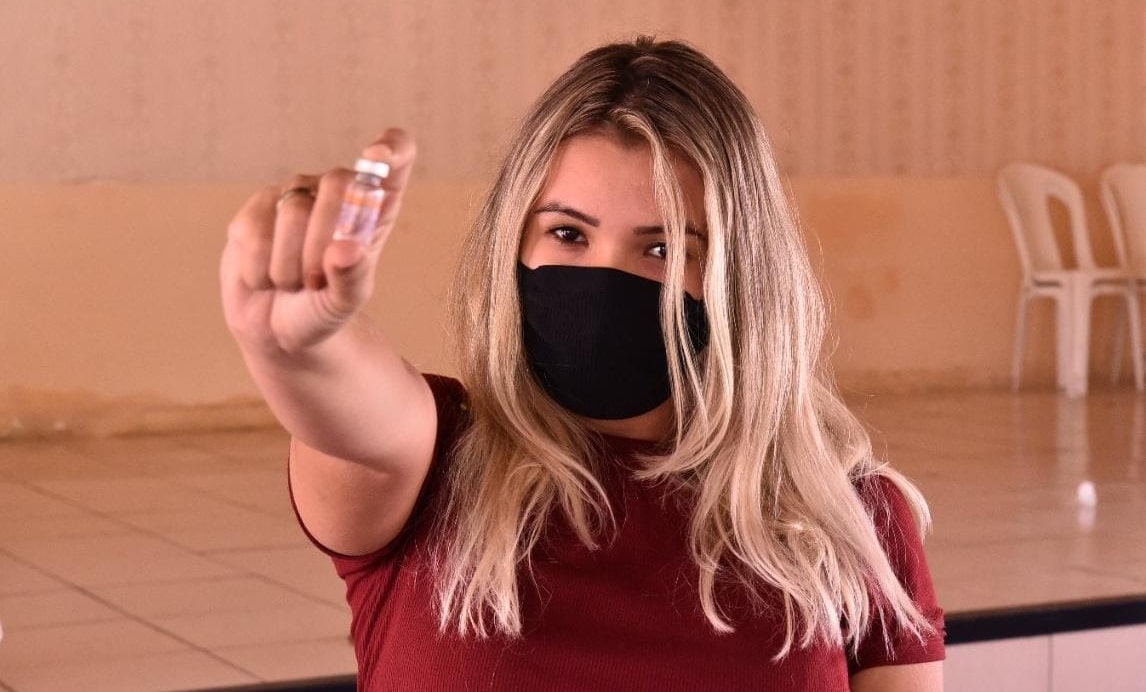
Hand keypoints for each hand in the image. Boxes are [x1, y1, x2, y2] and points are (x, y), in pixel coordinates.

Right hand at [220, 129, 415, 355]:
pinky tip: (265, 278)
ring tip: (293, 284)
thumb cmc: (323, 310)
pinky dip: (260, 269)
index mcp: (375, 207)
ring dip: (291, 265)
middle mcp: (337, 190)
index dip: (391, 148)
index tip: (376, 157)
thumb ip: (352, 278)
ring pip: (293, 211)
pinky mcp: (256, 207)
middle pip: (338, 183)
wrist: (277, 330)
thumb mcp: (346, 303)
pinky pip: (254, 230)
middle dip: (326, 240)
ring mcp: (295, 194)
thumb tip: (346, 248)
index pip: (397, 155)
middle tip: (317, 281)